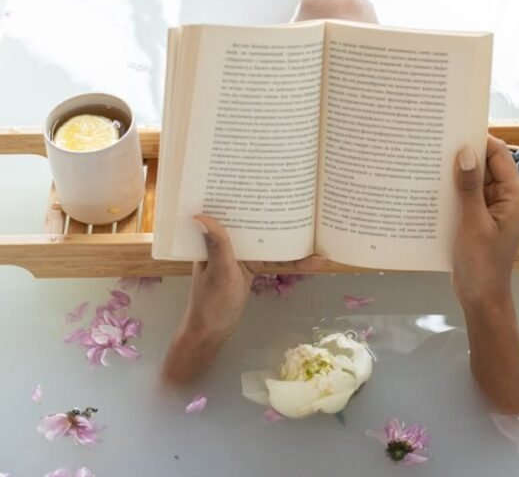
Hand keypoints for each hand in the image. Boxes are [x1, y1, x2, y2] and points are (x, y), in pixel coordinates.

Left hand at [163, 215, 324, 383]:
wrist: (212, 332)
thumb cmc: (212, 302)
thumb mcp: (219, 272)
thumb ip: (217, 245)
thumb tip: (201, 215)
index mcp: (214, 239)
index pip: (234, 213)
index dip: (249, 199)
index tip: (270, 185)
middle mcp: (227, 243)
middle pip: (256, 224)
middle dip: (278, 216)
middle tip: (305, 204)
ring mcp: (241, 256)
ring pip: (268, 242)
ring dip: (290, 240)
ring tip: (317, 233)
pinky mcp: (251, 269)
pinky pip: (273, 260)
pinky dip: (291, 261)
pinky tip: (314, 262)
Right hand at [451, 136, 518, 412]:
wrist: (481, 298)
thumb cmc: (482, 263)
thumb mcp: (473, 223)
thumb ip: (468, 188)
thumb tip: (465, 152)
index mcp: (513, 195)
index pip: (498, 154)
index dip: (478, 139)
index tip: (453, 127)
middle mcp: (504, 197)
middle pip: (484, 165)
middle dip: (462, 154)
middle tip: (433, 141)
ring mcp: (490, 208)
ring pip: (472, 181)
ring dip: (454, 173)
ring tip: (427, 160)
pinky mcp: (477, 219)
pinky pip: (465, 197)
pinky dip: (451, 191)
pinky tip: (429, 187)